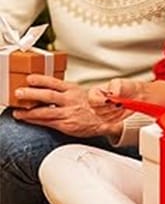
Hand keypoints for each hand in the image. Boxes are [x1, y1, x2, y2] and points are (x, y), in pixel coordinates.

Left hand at [11, 75, 136, 137]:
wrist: (108, 120)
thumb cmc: (95, 107)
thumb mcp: (86, 92)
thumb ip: (71, 90)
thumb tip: (57, 86)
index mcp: (75, 90)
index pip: (55, 82)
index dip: (41, 80)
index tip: (30, 78)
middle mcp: (70, 100)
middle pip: (47, 95)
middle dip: (31, 94)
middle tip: (19, 92)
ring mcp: (68, 113)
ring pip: (44, 111)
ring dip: (28, 111)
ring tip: (17, 111)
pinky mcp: (66, 125)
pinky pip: (47, 122)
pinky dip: (34, 120)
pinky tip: (26, 119)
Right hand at [87, 78, 144, 122]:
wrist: (134, 94)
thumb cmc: (124, 87)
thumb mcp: (119, 83)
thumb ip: (115, 87)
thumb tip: (112, 94)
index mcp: (95, 94)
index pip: (92, 99)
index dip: (100, 101)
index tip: (109, 100)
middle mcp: (96, 105)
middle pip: (98, 110)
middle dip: (110, 108)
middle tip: (121, 103)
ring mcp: (102, 114)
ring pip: (105, 117)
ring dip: (116, 112)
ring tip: (123, 104)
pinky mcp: (109, 120)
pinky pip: (111, 122)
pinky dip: (119, 116)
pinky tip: (123, 110)